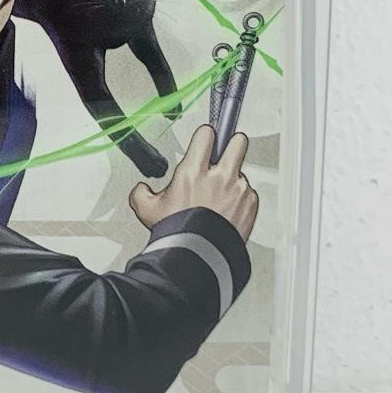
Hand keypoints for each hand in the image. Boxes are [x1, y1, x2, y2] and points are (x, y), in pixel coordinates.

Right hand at [129, 125, 257, 241]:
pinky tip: (229, 209)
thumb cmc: (178, 234)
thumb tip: (141, 189)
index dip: (206, 134)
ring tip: (223, 194)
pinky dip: (241, 198)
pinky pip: (249, 194)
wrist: (200, 258)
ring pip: (242, 172)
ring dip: (234, 179)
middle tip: (228, 150)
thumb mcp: (148, 210)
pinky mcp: (250, 206)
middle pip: (237, 143)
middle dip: (234, 143)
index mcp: (193, 172)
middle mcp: (218, 178)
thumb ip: (141, 193)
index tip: (206, 137)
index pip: (206, 135)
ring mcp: (237, 191)